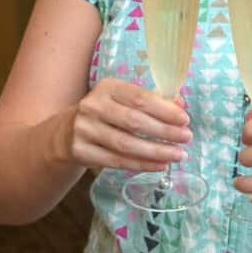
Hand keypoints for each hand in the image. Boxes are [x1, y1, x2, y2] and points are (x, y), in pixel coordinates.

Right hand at [57, 77, 191, 172]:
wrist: (65, 132)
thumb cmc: (106, 112)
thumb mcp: (123, 99)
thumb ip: (151, 100)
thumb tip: (180, 104)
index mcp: (108, 87)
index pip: (140, 98)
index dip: (164, 109)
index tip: (185, 119)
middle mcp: (93, 106)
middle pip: (134, 122)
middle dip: (164, 131)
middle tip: (186, 138)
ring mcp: (84, 130)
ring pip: (126, 144)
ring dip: (156, 151)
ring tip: (178, 155)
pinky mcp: (81, 152)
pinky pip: (117, 161)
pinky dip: (141, 164)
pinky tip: (159, 165)